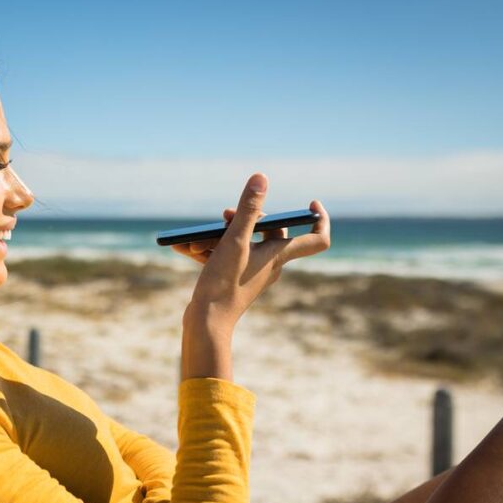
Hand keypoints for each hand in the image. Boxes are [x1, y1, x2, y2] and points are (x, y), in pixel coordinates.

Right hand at [172, 173, 330, 332]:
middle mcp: (270, 263)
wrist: (206, 323)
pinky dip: (208, 250)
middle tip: (225, 216)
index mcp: (279, 255)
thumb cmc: (224, 284)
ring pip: (240, 243)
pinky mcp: (234, 280)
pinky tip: (184, 245)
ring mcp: (252, 272)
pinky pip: (225, 257)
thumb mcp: (235, 240)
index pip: (316, 238)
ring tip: (193, 239)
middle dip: (243, 218)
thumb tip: (261, 178)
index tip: (310, 203)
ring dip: (216, 236)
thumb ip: (248, 208)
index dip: (319, 219)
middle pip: (268, 231)